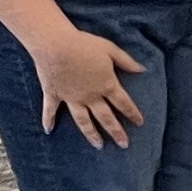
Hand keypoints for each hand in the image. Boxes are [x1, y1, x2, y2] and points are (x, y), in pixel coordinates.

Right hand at [30, 26, 146, 146]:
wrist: (55, 44)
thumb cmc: (84, 45)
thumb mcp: (111, 50)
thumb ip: (127, 62)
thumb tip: (143, 70)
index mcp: (107, 85)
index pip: (124, 103)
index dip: (133, 114)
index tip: (140, 123)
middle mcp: (90, 96)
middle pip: (106, 118)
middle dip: (116, 132)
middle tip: (124, 144)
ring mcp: (71, 98)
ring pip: (83, 121)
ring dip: (91, 134)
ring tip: (98, 145)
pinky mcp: (54, 94)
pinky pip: (51, 110)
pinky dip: (48, 120)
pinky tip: (48, 130)